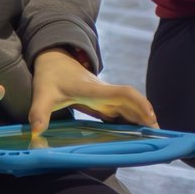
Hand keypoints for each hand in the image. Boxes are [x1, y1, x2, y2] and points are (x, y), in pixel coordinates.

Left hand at [28, 50, 156, 135]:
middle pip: (132, 101)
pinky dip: (131, 119)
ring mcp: (105, 95)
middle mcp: (104, 92)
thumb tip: (36, 132)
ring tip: (152, 134)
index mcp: (94, 90)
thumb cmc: (50, 76)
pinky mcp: (102, 100)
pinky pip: (121, 109)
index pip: (123, 93)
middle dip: (146, 115)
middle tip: (158, 133)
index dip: (138, 104)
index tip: (149, 117)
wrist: (55, 58)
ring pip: (129, 105)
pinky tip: (135, 130)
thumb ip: (39, 112)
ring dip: (141, 117)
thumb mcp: (43, 95)